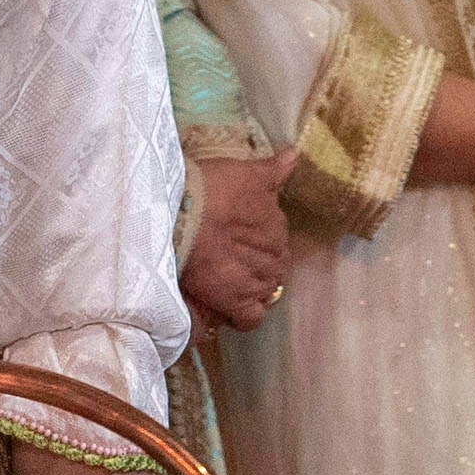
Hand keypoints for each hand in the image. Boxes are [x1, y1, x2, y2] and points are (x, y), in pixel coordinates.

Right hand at [180, 154, 292, 332]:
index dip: (259, 240)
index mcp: (278, 228)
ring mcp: (257, 282)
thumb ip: (274, 169)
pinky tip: (231, 308)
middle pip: (274, 267)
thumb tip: (294, 155)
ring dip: (251, 287)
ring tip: (227, 279)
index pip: (277, 241)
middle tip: (231, 257)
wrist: (180, 214)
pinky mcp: (236, 302)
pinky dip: (244, 316)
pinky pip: (251, 319)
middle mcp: (274, 257)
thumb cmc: (211, 188)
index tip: (239, 236)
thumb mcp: (246, 171)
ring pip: (265, 291)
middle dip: (258, 264)